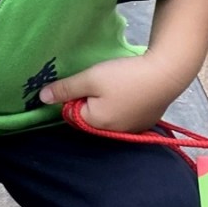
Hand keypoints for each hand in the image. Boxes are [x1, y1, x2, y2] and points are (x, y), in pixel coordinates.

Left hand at [39, 53, 182, 132]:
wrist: (166, 74)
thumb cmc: (124, 77)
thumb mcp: (89, 78)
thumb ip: (65, 89)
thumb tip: (41, 98)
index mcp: (96, 124)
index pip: (72, 113)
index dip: (74, 95)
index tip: (85, 82)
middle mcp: (113, 132)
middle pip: (90, 116)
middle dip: (90, 100)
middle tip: (100, 81)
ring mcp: (131, 129)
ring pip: (108, 115)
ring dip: (107, 102)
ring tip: (115, 84)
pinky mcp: (145, 123)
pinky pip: (124, 116)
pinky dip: (123, 105)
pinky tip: (129, 91)